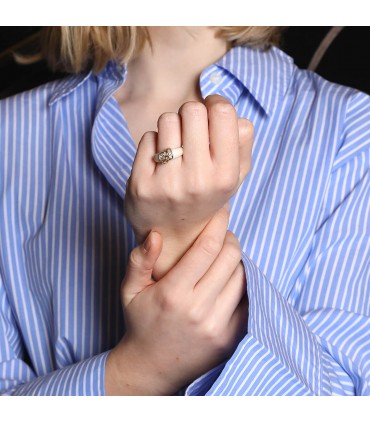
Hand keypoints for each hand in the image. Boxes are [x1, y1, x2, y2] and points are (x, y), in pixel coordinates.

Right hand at [105, 205, 247, 394]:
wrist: (153, 366)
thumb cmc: (141, 322)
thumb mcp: (129, 290)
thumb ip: (139, 261)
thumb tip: (156, 234)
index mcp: (174, 294)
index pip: (207, 247)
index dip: (218, 223)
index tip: (221, 209)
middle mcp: (199, 309)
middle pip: (230, 257)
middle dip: (230, 237)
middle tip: (221, 233)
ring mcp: (219, 325)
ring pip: (242, 275)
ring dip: (236, 259)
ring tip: (224, 255)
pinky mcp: (232, 337)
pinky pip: (248, 298)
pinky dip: (242, 281)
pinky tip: (229, 277)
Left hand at [124, 94, 252, 279]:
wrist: (176, 236)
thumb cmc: (206, 196)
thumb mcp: (235, 175)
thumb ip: (243, 142)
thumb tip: (232, 113)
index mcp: (226, 175)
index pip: (222, 111)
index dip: (215, 105)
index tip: (210, 115)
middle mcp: (198, 180)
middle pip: (192, 110)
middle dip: (191, 116)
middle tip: (190, 134)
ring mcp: (167, 183)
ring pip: (167, 120)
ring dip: (171, 129)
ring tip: (175, 150)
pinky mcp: (141, 185)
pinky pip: (147, 138)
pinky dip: (153, 144)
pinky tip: (159, 163)